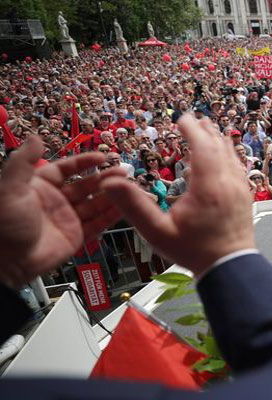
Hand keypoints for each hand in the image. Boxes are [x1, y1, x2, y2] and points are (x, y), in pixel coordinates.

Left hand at [0, 136, 123, 288]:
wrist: (6, 262)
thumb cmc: (4, 224)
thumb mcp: (9, 188)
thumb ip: (23, 162)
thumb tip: (34, 137)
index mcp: (39, 186)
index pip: (66, 169)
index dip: (84, 162)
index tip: (102, 157)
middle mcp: (55, 201)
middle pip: (85, 185)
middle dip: (105, 178)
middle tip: (123, 171)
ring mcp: (67, 219)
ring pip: (95, 203)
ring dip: (112, 195)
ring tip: (130, 187)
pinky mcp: (76, 236)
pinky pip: (98, 223)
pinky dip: (112, 215)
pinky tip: (126, 207)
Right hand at [102, 115, 254, 275]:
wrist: (230, 267)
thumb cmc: (195, 251)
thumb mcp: (158, 232)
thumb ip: (134, 206)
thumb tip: (110, 183)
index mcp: (208, 186)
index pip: (201, 146)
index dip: (191, 129)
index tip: (182, 118)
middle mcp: (228, 183)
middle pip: (218, 146)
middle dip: (205, 130)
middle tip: (194, 119)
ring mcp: (240, 189)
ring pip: (231, 156)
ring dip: (219, 140)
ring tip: (210, 130)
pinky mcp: (245, 197)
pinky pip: (238, 168)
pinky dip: (229, 156)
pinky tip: (225, 157)